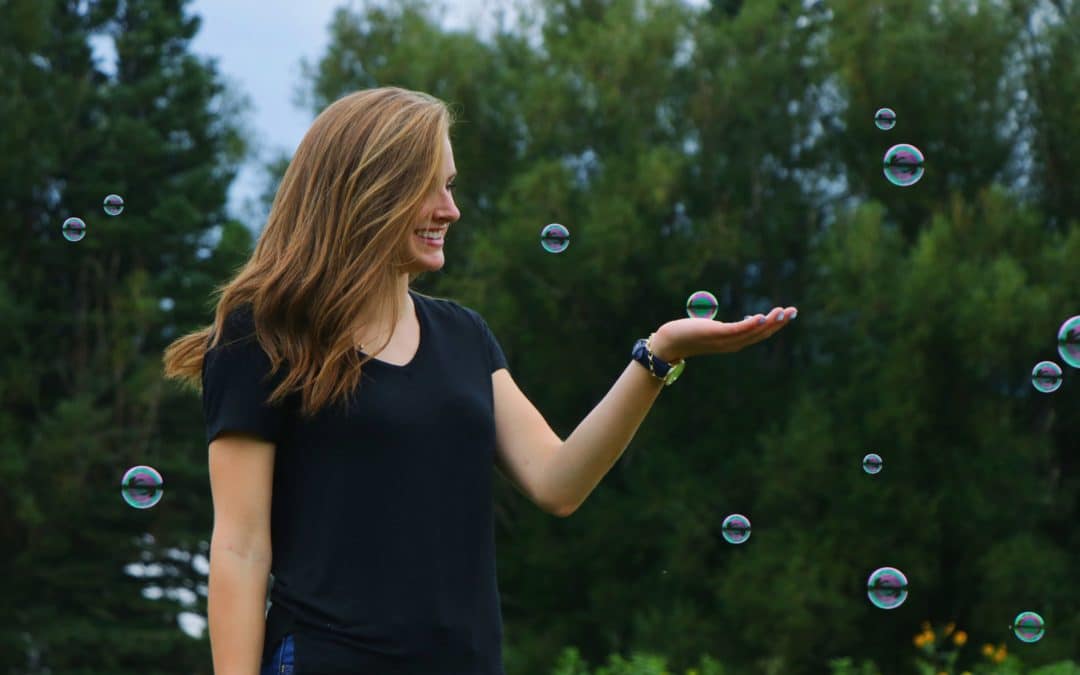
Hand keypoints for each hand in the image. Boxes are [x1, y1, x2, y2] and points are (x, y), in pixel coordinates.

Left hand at [650, 306, 797, 361]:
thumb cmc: (687, 334)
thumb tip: (736, 317)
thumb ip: (723, 325)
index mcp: (733, 342)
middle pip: (761, 334)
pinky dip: (751, 324)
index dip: (775, 325)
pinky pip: (738, 330)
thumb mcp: (710, 328)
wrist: (669, 343)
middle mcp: (732, 344)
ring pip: (753, 332)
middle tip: (794, 311)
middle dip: (778, 323)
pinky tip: (762, 316)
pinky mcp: (716, 335)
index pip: (758, 334)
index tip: (787, 314)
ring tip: (783, 312)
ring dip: (770, 322)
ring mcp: (725, 340)